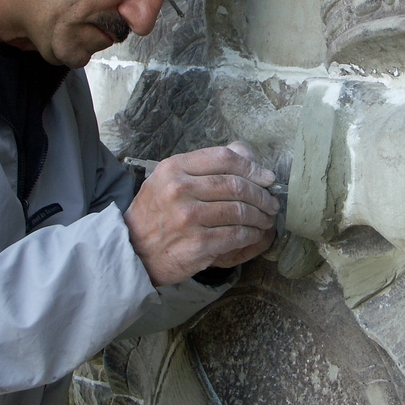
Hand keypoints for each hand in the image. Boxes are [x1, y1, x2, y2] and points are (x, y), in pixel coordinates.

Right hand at [124, 141, 279, 286]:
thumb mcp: (167, 179)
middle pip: (236, 185)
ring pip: (240, 211)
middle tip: (272, 201)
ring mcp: (188, 218)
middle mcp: (180, 190)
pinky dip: (252, 234)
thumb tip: (246, 155)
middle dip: (262, 194)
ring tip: (267, 218)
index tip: (266, 177)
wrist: (132, 250)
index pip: (224, 158)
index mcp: (174, 168)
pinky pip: (236, 235)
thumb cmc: (155, 213)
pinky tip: (256, 234)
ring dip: (260, 216)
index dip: (252, 167)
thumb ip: (202, 165)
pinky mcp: (198, 244)